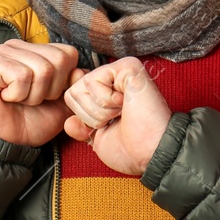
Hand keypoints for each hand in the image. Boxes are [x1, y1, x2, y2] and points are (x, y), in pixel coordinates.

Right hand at [0, 39, 82, 147]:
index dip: (64, 81)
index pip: (68, 53)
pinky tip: (5, 97)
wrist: (3, 143)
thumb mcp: (61, 106)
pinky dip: (18, 95)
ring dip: (33, 95)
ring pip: (42, 69)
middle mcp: (19, 46)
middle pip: (59, 59)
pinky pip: (22, 76)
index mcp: (36, 51)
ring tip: (18, 99)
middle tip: (30, 99)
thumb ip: (74, 87)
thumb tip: (81, 71)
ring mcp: (2, 51)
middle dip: (50, 89)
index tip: (47, 96)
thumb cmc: (29, 123)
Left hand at [62, 57, 172, 175]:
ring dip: (100, 110)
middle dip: (90, 115)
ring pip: (81, 87)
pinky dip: (106, 101)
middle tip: (117, 119)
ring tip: (123, 112)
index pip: (73, 98)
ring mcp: (120, 71)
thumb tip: (68, 121)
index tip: (109, 126)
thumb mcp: (99, 140)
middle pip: (73, 92)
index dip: (85, 119)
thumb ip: (82, 128)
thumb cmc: (132, 150)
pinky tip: (126, 104)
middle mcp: (114, 79)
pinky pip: (93, 82)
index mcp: (108, 94)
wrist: (152, 152)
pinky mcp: (126, 66)